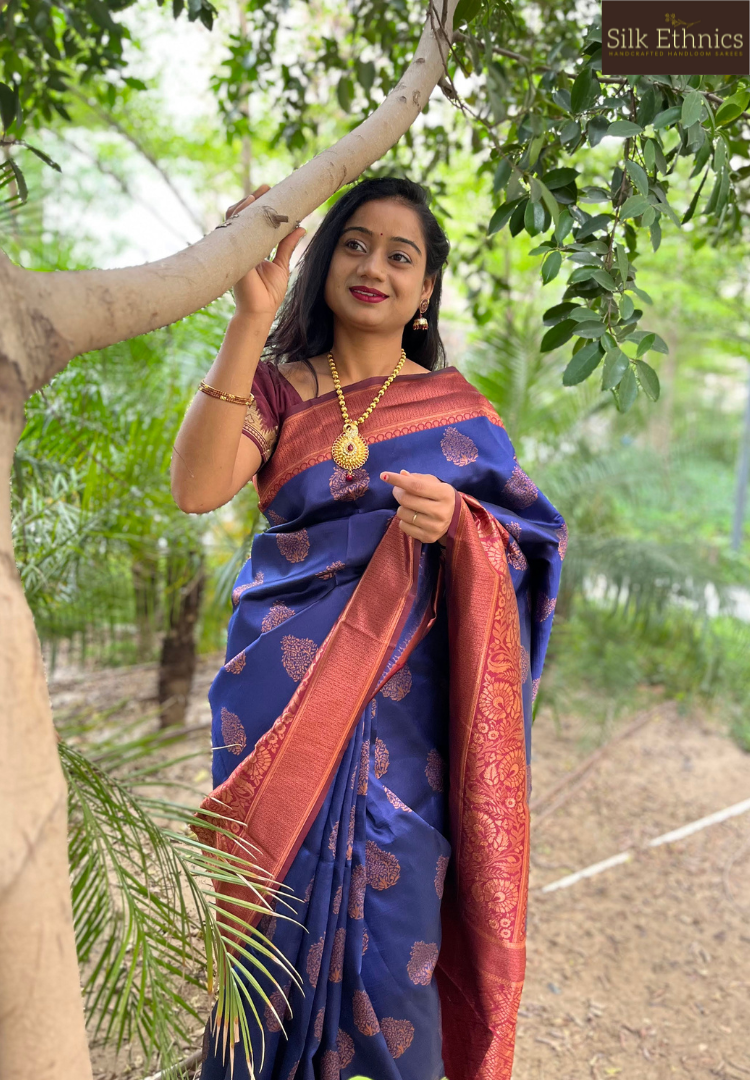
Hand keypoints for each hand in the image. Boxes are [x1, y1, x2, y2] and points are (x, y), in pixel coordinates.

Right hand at [225, 183, 306, 320]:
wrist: (261, 312)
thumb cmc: (268, 293)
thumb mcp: (282, 265)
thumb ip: (287, 245)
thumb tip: (301, 227)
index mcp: (252, 248)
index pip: (253, 221)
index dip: (261, 206)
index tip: (272, 193)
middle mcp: (241, 247)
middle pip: (242, 216)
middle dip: (253, 200)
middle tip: (267, 187)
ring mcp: (236, 251)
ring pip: (235, 220)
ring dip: (245, 206)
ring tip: (257, 195)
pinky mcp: (235, 255)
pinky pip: (234, 232)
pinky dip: (239, 218)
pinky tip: (248, 208)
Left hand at [381, 469, 454, 545]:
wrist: (453, 518)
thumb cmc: (438, 496)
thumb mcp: (432, 483)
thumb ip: (416, 478)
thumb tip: (402, 474)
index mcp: (444, 493)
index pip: (416, 486)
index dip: (398, 480)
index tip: (384, 475)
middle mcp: (441, 511)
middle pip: (406, 500)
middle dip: (397, 492)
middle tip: (398, 490)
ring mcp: (435, 526)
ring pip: (402, 513)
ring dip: (401, 507)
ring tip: (410, 506)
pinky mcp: (429, 537)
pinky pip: (403, 526)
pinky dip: (403, 520)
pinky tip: (413, 518)